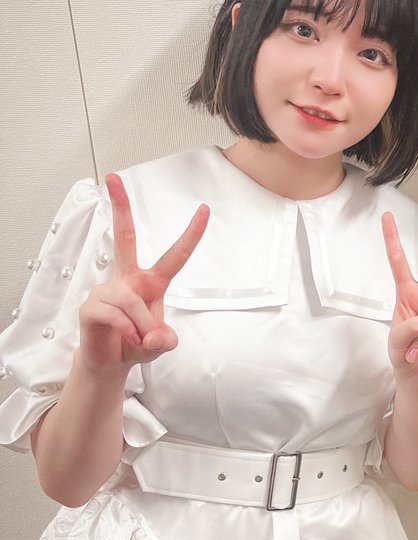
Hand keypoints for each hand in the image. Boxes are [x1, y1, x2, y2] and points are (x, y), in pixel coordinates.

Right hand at [77, 174, 209, 373]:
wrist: (109, 362)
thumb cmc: (136, 343)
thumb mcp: (159, 344)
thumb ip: (163, 341)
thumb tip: (157, 337)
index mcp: (151, 282)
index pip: (176, 255)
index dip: (191, 233)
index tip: (204, 209)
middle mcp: (127, 279)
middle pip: (124, 237)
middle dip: (119, 206)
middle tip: (113, 177)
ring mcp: (106, 290)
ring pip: (130, 301)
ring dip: (140, 325)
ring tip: (138, 339)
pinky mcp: (90, 305)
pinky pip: (114, 314)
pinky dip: (126, 331)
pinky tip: (125, 338)